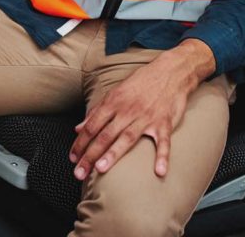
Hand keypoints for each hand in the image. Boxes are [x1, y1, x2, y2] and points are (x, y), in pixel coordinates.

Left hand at [69, 39, 214, 179]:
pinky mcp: (165, 122)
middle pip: (106, 134)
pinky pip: (164, 141)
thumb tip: (78, 128)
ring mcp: (147, 117)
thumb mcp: (117, 91)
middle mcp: (129, 110)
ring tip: (101, 168)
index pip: (93, 125)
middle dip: (91, 154)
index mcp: (115, 101)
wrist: (172, 71)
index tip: (72, 158)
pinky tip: (159, 171)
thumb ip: (97, 111)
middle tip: (79, 172)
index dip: (81, 142)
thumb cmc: (143, 81)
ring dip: (114, 153)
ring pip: (128, 137)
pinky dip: (162, 156)